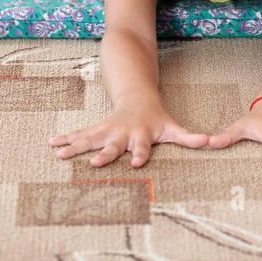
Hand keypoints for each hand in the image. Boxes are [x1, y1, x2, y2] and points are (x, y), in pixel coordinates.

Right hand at [48, 97, 210, 167]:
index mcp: (141, 135)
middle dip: (105, 154)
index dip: (141, 154)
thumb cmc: (157, 118)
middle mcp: (122, 133)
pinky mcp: (97, 129)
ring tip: (60, 154)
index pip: (143, 147)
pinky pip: (80, 135)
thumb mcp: (173, 127)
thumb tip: (209, 142)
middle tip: (95, 163)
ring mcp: (107, 130)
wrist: (138, 97)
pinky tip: (52, 144)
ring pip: (90, 138)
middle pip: (113, 146)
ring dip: (76, 146)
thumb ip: (188, 137)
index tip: (137, 163)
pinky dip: (66, 139)